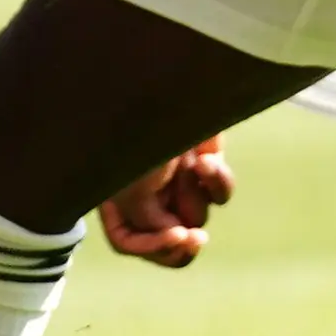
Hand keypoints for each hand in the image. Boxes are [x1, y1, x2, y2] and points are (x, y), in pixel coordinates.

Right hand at [97, 140, 233, 267]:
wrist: (167, 88)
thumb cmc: (138, 138)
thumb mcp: (132, 188)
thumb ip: (147, 222)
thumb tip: (174, 236)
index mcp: (115, 198)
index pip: (127, 241)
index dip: (151, 247)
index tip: (177, 235)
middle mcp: (144, 193)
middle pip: (166, 238)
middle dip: (181, 243)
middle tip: (193, 238)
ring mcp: (175, 178)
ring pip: (197, 215)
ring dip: (195, 197)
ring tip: (188, 169)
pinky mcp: (204, 162)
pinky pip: (219, 191)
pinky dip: (216, 181)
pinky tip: (206, 162)